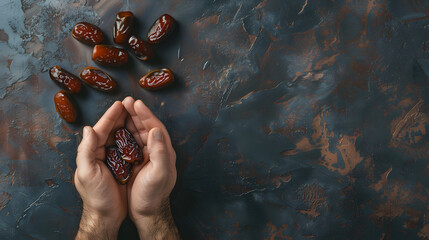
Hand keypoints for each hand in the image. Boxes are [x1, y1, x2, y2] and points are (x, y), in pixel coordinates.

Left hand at [74, 101, 127, 239]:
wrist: (107, 216)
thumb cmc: (96, 196)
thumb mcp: (87, 173)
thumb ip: (85, 151)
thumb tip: (88, 129)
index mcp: (92, 152)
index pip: (101, 129)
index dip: (110, 116)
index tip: (120, 103)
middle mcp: (102, 153)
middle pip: (112, 130)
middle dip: (121, 116)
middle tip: (131, 103)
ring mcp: (113, 160)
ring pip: (121, 137)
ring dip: (129, 125)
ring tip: (137, 113)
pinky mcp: (123, 167)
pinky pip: (129, 149)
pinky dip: (134, 139)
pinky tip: (141, 133)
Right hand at [122, 97, 179, 238]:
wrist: (148, 212)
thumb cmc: (154, 194)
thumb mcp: (159, 173)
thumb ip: (159, 151)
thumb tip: (155, 129)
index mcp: (164, 151)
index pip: (155, 127)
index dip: (145, 114)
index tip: (135, 103)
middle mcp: (156, 151)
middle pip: (146, 127)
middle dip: (136, 113)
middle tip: (126, 101)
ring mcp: (146, 156)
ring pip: (138, 133)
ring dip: (129, 121)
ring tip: (120, 109)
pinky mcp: (137, 162)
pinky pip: (130, 143)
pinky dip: (123, 133)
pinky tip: (116, 128)